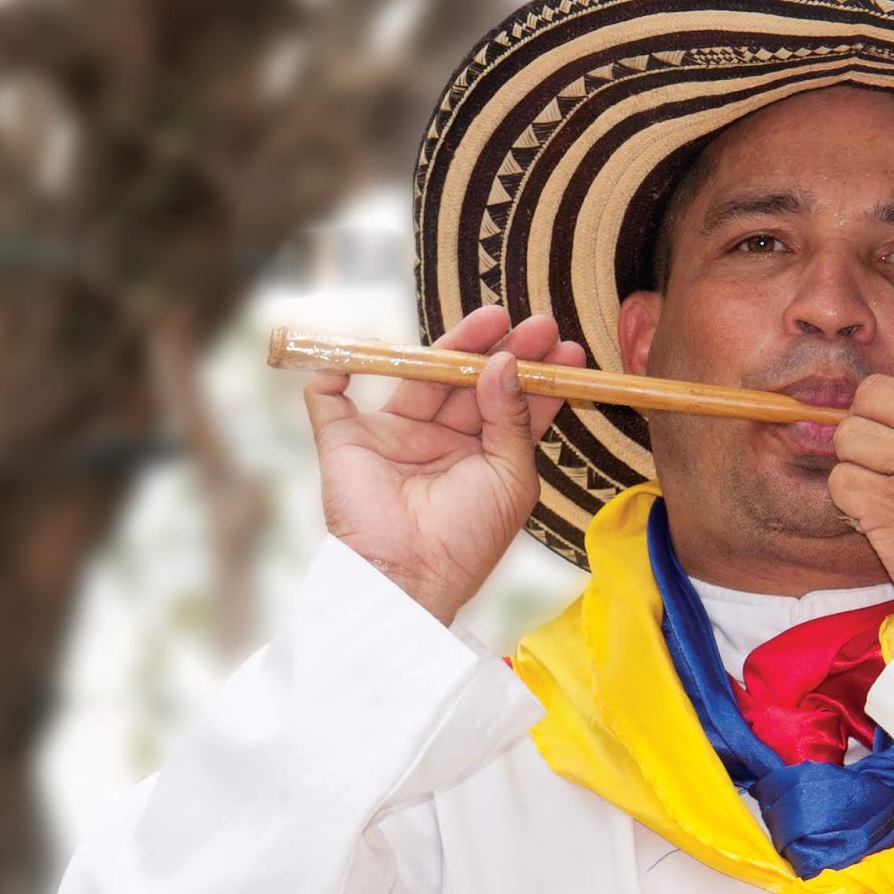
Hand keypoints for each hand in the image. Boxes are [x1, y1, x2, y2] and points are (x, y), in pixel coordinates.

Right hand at [303, 305, 585, 624]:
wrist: (412, 577)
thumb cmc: (468, 537)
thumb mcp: (511, 478)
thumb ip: (511, 420)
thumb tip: (505, 363)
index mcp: (480, 456)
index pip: (509, 404)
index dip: (535, 374)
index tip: (564, 346)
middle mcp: (438, 441)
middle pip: (468, 381)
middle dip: (501, 348)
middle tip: (537, 322)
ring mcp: (392, 438)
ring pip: (420, 376)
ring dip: (452, 345)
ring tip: (492, 317)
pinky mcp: (345, 442)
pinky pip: (328, 401)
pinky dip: (330, 375)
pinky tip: (357, 351)